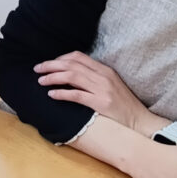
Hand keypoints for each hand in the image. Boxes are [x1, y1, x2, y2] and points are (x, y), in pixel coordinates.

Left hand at [35, 51, 155, 133]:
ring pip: (72, 77)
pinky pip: (76, 95)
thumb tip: (69, 76)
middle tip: (37, 69)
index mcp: (105, 70)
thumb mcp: (109, 86)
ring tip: (41, 81)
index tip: (49, 64)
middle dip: (51, 65)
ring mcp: (102, 89)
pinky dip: (61, 93)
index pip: (78, 57)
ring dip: (53, 77)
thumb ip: (93, 79)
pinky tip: (51, 94)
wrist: (139, 121)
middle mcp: (103, 76)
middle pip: (71, 65)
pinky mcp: (101, 103)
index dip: (60, 58)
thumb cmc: (122, 105)